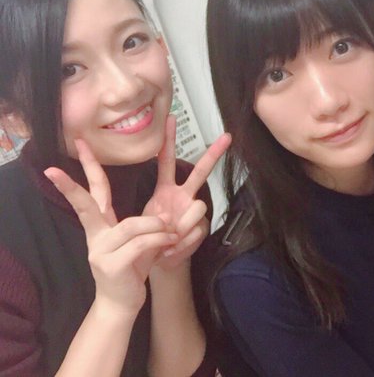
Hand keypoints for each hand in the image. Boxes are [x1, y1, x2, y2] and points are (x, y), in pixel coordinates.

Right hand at [44, 140, 176, 314]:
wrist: (123, 303)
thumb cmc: (134, 267)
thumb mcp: (141, 240)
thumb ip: (150, 224)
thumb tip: (167, 210)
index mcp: (101, 225)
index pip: (94, 191)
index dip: (88, 168)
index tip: (81, 145)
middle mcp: (95, 234)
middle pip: (87, 202)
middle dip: (80, 177)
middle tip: (76, 150)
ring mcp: (99, 250)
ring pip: (131, 225)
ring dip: (156, 226)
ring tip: (171, 231)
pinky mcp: (110, 265)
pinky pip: (140, 243)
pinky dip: (160, 240)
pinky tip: (171, 242)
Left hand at [143, 115, 230, 269]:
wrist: (158, 261)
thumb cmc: (148, 237)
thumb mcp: (140, 222)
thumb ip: (154, 218)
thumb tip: (171, 222)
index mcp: (164, 188)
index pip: (165, 159)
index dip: (168, 139)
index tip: (171, 117)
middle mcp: (182, 195)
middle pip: (200, 171)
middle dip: (213, 154)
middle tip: (227, 137)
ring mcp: (193, 210)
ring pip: (198, 206)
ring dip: (182, 225)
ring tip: (168, 240)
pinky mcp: (201, 227)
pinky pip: (198, 229)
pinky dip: (184, 243)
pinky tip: (173, 249)